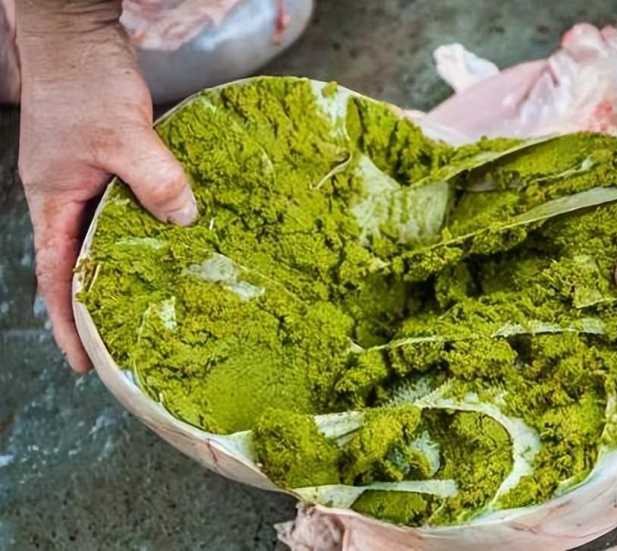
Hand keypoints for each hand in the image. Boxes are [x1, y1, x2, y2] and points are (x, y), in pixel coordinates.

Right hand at [17, 2, 197, 372]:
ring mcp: (84, 182)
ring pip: (104, 237)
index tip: (82, 362)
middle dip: (99, 304)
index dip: (67, 321)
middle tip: (129, 342)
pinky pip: (123, 208)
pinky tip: (171, 240)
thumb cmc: (86, 82)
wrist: (78, 37)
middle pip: (78, 263)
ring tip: (157, 302)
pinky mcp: (106, 165)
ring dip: (126, 267)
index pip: (53, 276)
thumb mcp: (123, 134)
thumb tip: (185, 222)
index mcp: (53, 201)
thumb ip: (154, 179)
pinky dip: (143, 229)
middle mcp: (64, 198)